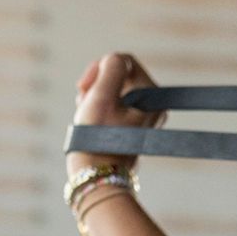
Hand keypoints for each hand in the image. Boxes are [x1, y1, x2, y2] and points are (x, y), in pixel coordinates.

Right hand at [68, 50, 163, 176]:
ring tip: (85, 113)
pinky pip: (112, 103)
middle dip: (96, 84)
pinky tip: (89, 120)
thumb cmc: (98, 139)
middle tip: (83, 101)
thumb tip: (113, 59)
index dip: (99, 68)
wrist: (96, 176)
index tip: (83, 86)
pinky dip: (98, 106)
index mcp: (152, 96)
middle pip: (119, 75)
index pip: (123, 62)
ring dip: (94, 95)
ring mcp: (143, 115)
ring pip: (112, 89)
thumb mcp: (101, 96)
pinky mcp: (131, 125)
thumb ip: (110, 68)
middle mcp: (153, 104)